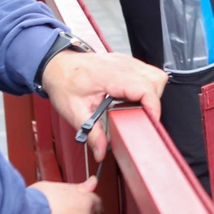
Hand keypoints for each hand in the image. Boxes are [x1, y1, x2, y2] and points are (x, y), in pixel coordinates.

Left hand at [41, 50, 166, 160]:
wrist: (57, 65)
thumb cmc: (64, 82)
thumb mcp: (74, 112)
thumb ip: (91, 134)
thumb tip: (101, 151)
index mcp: (110, 76)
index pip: (145, 87)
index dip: (153, 107)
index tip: (149, 122)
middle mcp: (122, 65)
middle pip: (156, 80)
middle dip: (153, 102)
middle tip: (140, 117)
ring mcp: (127, 62)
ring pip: (155, 76)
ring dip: (152, 94)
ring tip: (136, 108)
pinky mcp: (128, 63)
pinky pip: (147, 73)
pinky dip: (146, 88)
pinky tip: (131, 98)